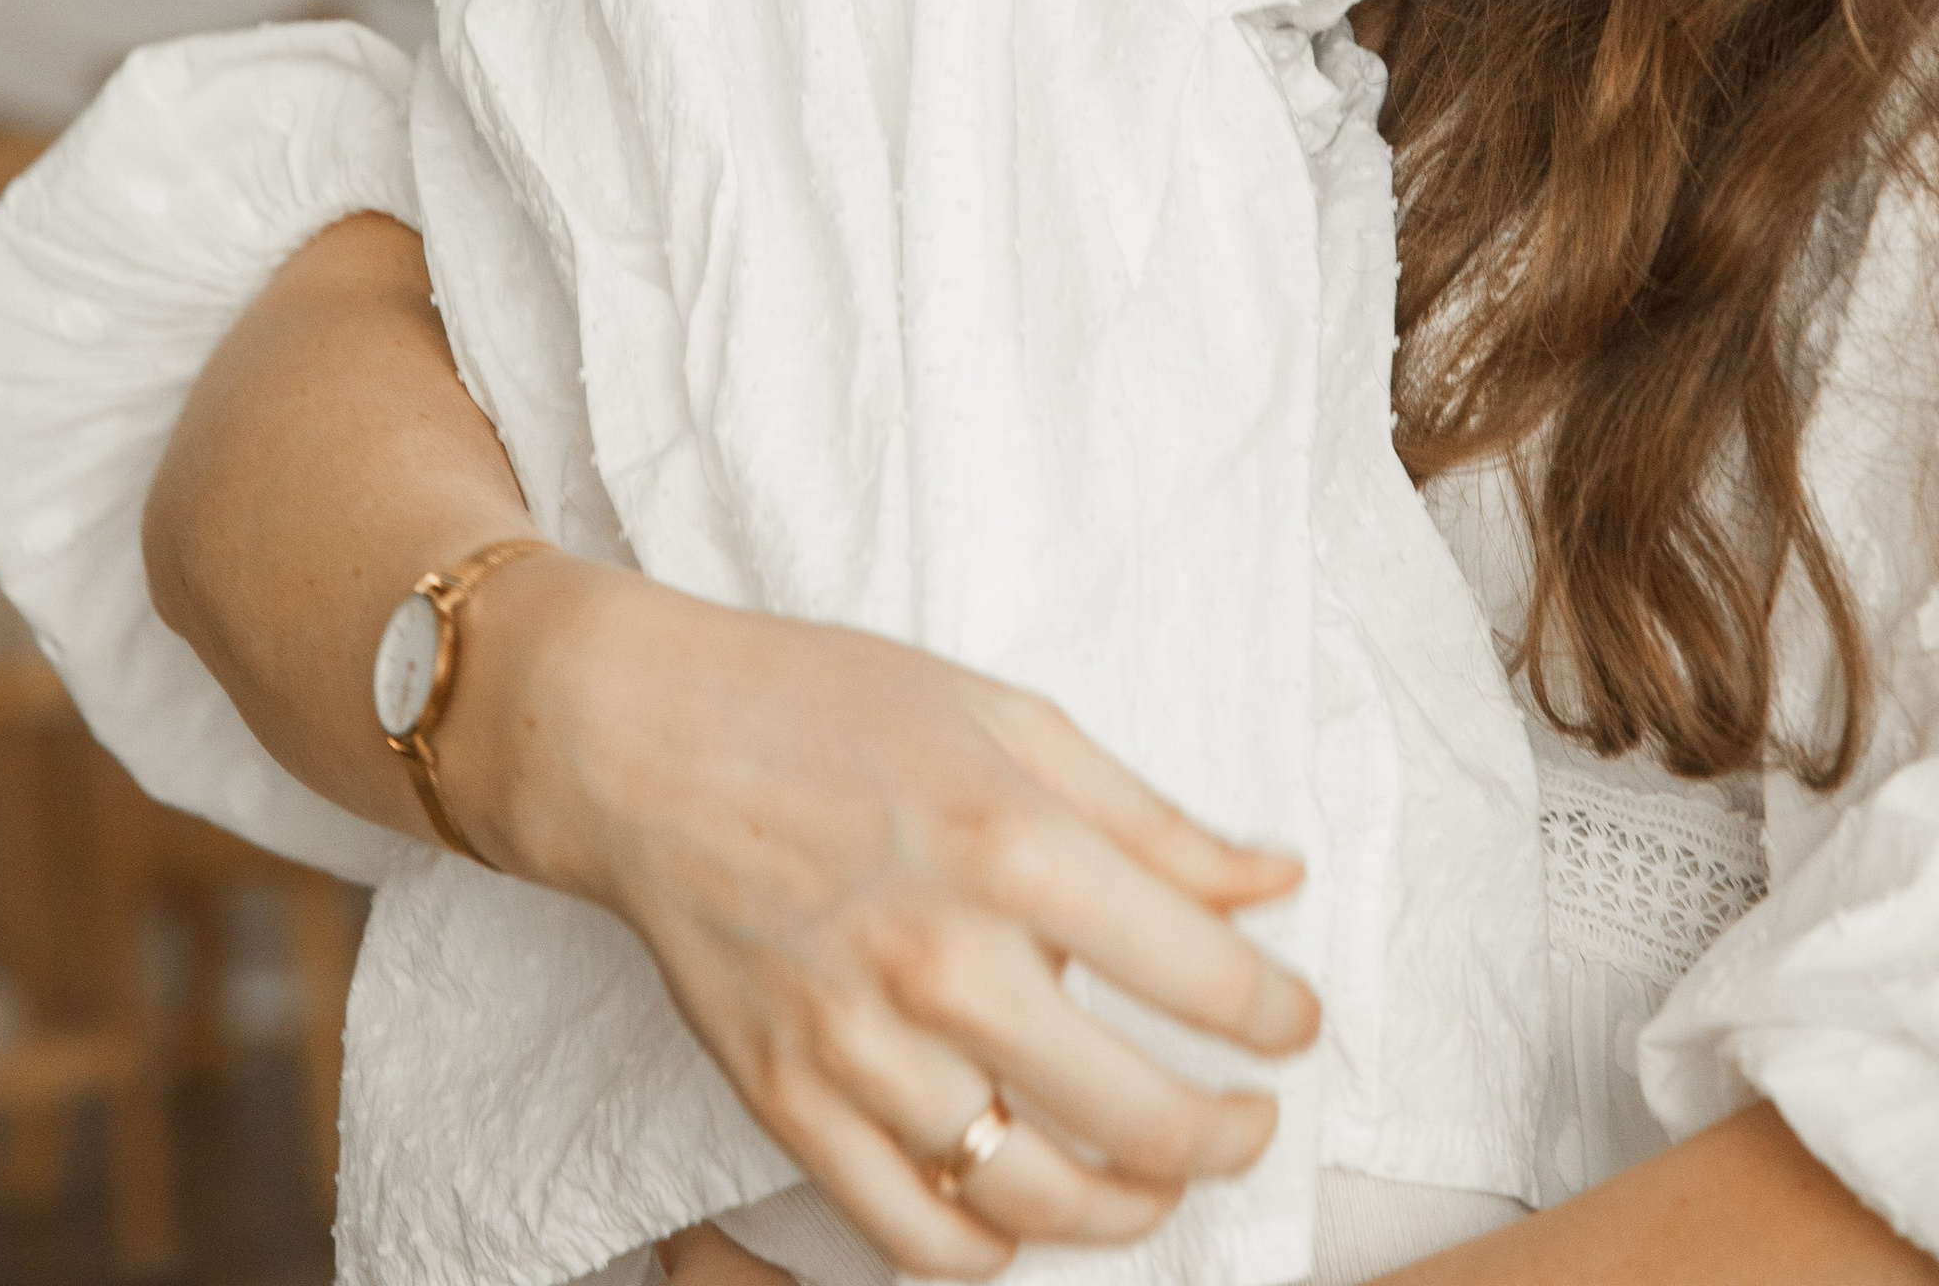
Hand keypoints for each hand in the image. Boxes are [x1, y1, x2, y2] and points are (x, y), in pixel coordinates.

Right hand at [454, 562, 1316, 1279]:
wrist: (644, 738)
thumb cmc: (831, 707)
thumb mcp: (1010, 719)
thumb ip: (1150, 819)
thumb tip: (1275, 884)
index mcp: (1015, 842)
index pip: (1205, 978)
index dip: (1279, 1017)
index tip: (1294, 1024)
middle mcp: (947, 957)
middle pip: (1146, 1118)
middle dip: (1228, 1135)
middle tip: (1247, 1119)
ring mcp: (862, 1043)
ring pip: (1044, 1199)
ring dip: (1131, 1207)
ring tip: (1157, 1176)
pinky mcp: (789, 1100)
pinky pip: (916, 1233)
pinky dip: (993, 1250)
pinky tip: (1026, 1213)